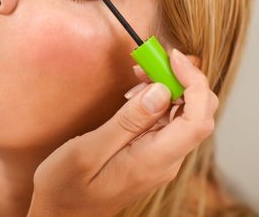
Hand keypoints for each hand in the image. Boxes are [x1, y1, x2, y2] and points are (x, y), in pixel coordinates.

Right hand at [27, 49, 217, 216]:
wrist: (61, 214)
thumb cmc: (66, 186)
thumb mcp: (88, 150)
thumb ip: (127, 122)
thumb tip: (161, 91)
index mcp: (153, 161)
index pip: (197, 119)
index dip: (194, 82)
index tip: (171, 57)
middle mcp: (164, 161)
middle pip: (197, 114)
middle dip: (182, 80)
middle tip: (150, 61)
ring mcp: (158, 159)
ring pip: (182, 116)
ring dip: (168, 88)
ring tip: (138, 71)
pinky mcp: (149, 156)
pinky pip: (165, 124)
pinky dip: (156, 101)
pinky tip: (135, 93)